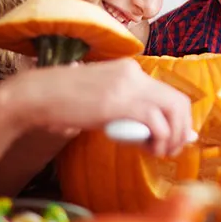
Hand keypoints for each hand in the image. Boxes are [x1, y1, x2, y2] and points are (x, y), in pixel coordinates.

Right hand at [8, 57, 193, 156]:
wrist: (37, 95)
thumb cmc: (64, 101)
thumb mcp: (102, 101)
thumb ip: (128, 111)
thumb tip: (155, 130)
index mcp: (131, 70)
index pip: (170, 92)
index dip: (180, 118)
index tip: (177, 138)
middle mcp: (135, 74)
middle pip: (179, 100)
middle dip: (182, 129)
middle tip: (172, 149)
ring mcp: (129, 86)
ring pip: (174, 110)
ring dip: (173, 136)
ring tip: (159, 151)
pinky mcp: (120, 103)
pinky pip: (155, 122)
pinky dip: (158, 139)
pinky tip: (146, 149)